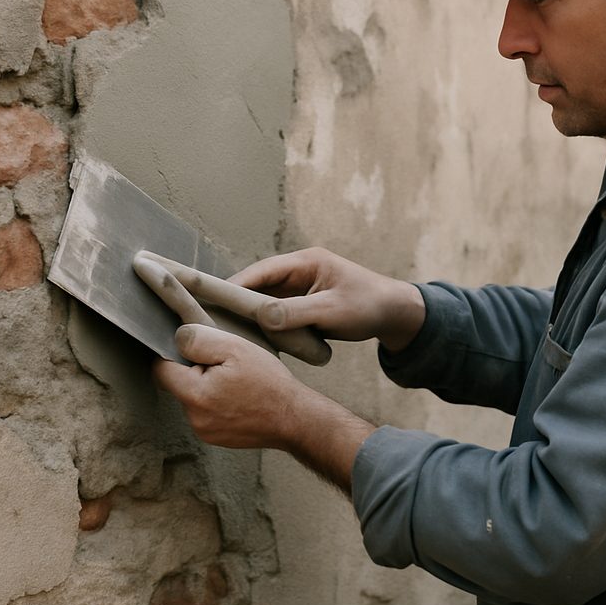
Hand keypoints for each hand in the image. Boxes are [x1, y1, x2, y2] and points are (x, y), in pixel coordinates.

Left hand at [154, 323, 374, 492]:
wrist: (294, 419)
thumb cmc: (269, 383)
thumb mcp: (236, 348)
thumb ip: (200, 340)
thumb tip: (177, 338)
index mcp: (195, 396)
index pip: (161, 369)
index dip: (174, 352)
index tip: (196, 348)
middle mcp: (194, 419)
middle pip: (176, 383)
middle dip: (193, 370)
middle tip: (224, 364)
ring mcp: (204, 431)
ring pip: (191, 397)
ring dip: (205, 385)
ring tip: (234, 380)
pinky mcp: (215, 437)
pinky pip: (204, 412)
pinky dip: (215, 401)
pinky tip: (237, 395)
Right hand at [230, 248, 425, 351]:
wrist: (394, 313)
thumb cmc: (368, 305)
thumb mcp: (333, 310)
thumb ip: (298, 312)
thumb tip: (263, 316)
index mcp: (305, 262)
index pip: (261, 271)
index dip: (235, 285)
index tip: (211, 301)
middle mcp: (298, 272)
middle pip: (258, 286)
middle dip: (238, 303)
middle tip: (213, 322)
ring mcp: (300, 289)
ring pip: (265, 302)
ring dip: (252, 317)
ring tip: (227, 335)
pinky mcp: (303, 305)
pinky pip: (277, 314)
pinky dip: (267, 326)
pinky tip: (253, 342)